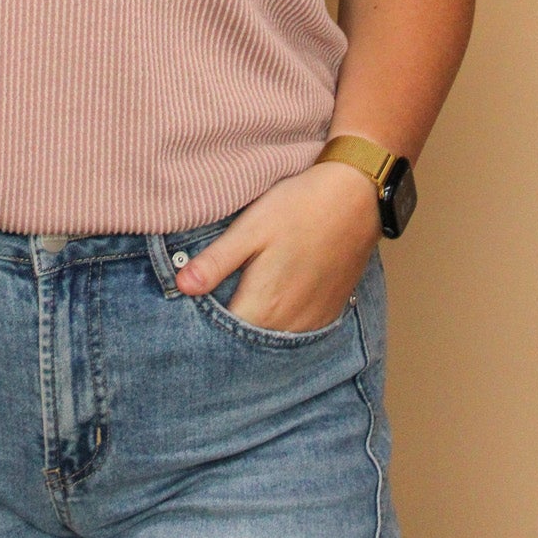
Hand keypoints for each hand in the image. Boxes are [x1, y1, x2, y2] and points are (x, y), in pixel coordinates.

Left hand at [174, 163, 380, 331]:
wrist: (356, 198)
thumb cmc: (299, 207)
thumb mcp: (251, 227)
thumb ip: (216, 262)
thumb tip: (182, 287)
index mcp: (263, 305)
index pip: (223, 333)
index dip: (204, 323)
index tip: (192, 309)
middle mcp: (289, 324)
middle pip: (248, 340)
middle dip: (228, 328)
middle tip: (212, 303)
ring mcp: (312, 321)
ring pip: (272, 337)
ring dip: (256, 326)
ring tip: (243, 299)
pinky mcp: (329, 312)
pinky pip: (297, 331)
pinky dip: (281, 323)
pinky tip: (274, 300)